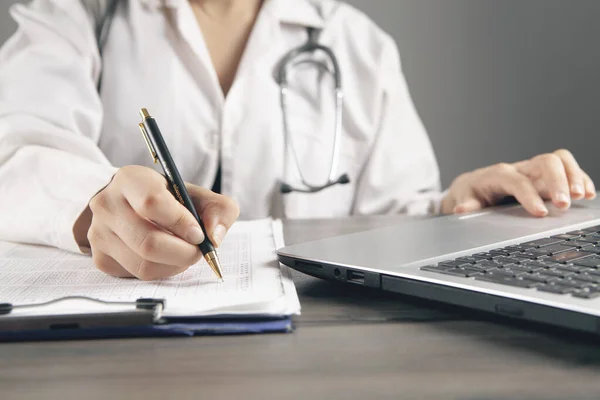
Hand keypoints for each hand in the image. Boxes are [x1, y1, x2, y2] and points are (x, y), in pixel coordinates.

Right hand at [73, 165, 239, 279]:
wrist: (133, 206)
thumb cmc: (170, 200)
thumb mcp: (197, 195)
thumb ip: (219, 209)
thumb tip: (215, 237)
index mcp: (130, 179)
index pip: (152, 203)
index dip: (181, 223)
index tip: (198, 233)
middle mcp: (107, 205)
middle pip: (148, 242)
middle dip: (183, 252)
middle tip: (198, 251)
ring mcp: (99, 233)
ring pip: (144, 264)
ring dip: (174, 265)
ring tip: (183, 253)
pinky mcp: (101, 258)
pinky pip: (137, 276)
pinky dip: (161, 272)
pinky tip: (166, 258)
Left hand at [441, 149, 595, 216]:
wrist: (473, 186)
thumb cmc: (470, 193)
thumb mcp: (464, 199)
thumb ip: (465, 204)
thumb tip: (462, 209)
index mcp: (499, 175)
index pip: (517, 181)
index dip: (528, 195)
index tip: (540, 213)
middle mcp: (520, 169)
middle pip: (545, 162)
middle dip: (558, 181)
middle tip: (564, 205)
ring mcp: (534, 171)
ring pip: (560, 160)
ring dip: (575, 176)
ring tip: (583, 197)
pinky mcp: (545, 177)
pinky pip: (567, 169)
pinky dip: (581, 179)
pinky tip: (588, 195)